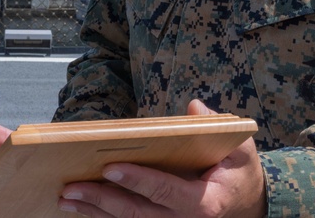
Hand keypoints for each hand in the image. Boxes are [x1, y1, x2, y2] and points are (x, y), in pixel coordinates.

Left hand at [57, 100, 266, 217]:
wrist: (248, 205)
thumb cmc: (239, 174)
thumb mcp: (239, 149)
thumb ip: (217, 128)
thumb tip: (195, 108)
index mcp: (204, 202)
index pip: (165, 192)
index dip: (137, 180)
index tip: (110, 167)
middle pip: (137, 213)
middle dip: (102, 199)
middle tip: (71, 186)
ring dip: (94, 211)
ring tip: (65, 197)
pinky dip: (101, 215)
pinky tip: (79, 206)